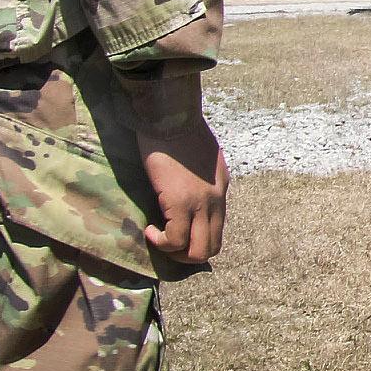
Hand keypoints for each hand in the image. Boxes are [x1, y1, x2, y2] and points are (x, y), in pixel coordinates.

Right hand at [140, 120, 228, 266]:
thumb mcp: (202, 156)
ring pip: (198, 250)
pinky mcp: (180, 203)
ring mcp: (201, 204)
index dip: (197, 238)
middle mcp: (216, 200)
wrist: (170, 115)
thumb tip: (190, 188)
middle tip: (166, 244)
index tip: (176, 233)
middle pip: (212, 246)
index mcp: (221, 188)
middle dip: (188, 255)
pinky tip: (149, 229)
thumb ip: (202, 177)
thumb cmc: (178, 130)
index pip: (217, 228)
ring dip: (175, 253)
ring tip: (158, 238)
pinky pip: (175, 240)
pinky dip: (161, 241)